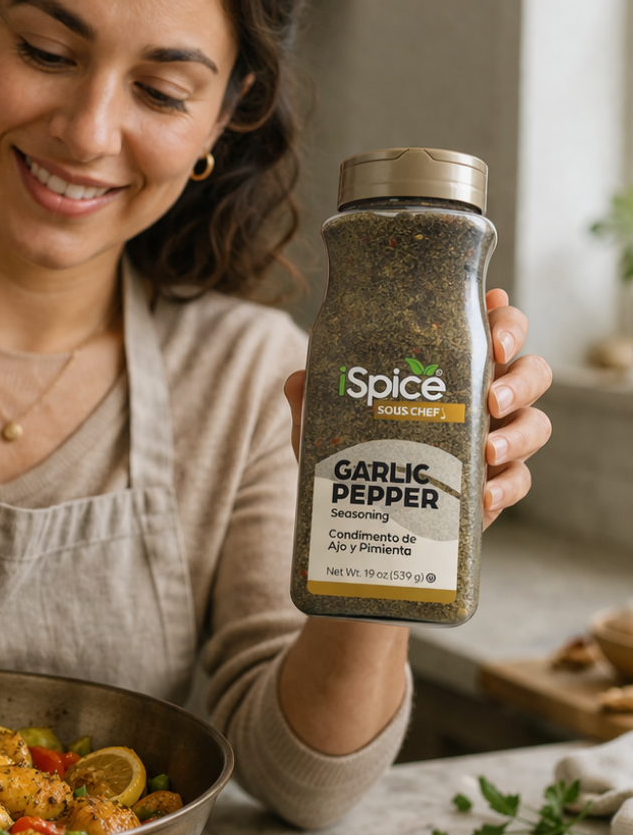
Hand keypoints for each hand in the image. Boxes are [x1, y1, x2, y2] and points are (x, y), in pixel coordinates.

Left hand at [283, 289, 552, 528]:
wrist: (354, 510)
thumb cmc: (351, 447)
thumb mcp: (326, 419)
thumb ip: (314, 396)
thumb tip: (297, 380)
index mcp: (454, 365)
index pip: (496, 328)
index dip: (506, 323)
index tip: (494, 331)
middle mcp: (484, 396)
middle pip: (533, 372)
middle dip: (521, 380)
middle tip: (491, 398)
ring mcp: (495, 440)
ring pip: (536, 425)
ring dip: (519, 435)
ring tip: (487, 451)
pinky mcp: (493, 486)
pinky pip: (518, 482)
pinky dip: (507, 488)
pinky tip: (484, 496)